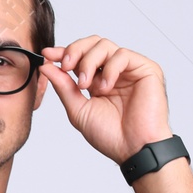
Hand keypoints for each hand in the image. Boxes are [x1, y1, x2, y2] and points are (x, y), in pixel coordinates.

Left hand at [40, 36, 172, 164]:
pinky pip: (123, 55)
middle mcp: (113, 72)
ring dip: (89, 61)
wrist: (132, 149)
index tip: (48, 54)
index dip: (63, 52)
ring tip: (85, 84)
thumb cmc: (110, 135)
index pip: (80, 56)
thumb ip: (63, 86)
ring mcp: (129, 69)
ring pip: (104, 45)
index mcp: (97, 81)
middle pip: (92, 43)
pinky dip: (109, 69)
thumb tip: (46, 66)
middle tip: (66, 66)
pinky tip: (105, 87)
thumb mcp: (78, 109)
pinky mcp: (146, 69)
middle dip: (75, 50)